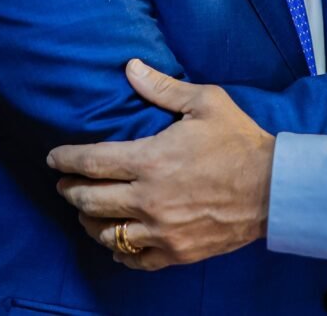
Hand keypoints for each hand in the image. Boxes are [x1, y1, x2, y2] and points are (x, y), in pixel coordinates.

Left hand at [47, 59, 274, 269]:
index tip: (54, 158)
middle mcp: (148, 200)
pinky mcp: (175, 251)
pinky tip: (116, 240)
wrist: (272, 188)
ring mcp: (160, 231)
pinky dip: (118, 249)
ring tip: (86, 211)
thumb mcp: (206, 102)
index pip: (92, 162)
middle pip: (90, 201)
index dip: (67, 159)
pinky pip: (132, 258)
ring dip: (89, 221)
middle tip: (64, 184)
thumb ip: (163, 88)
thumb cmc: (239, 140)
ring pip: (105, 233)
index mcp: (151, 161)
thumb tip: (130, 67)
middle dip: (70, 191)